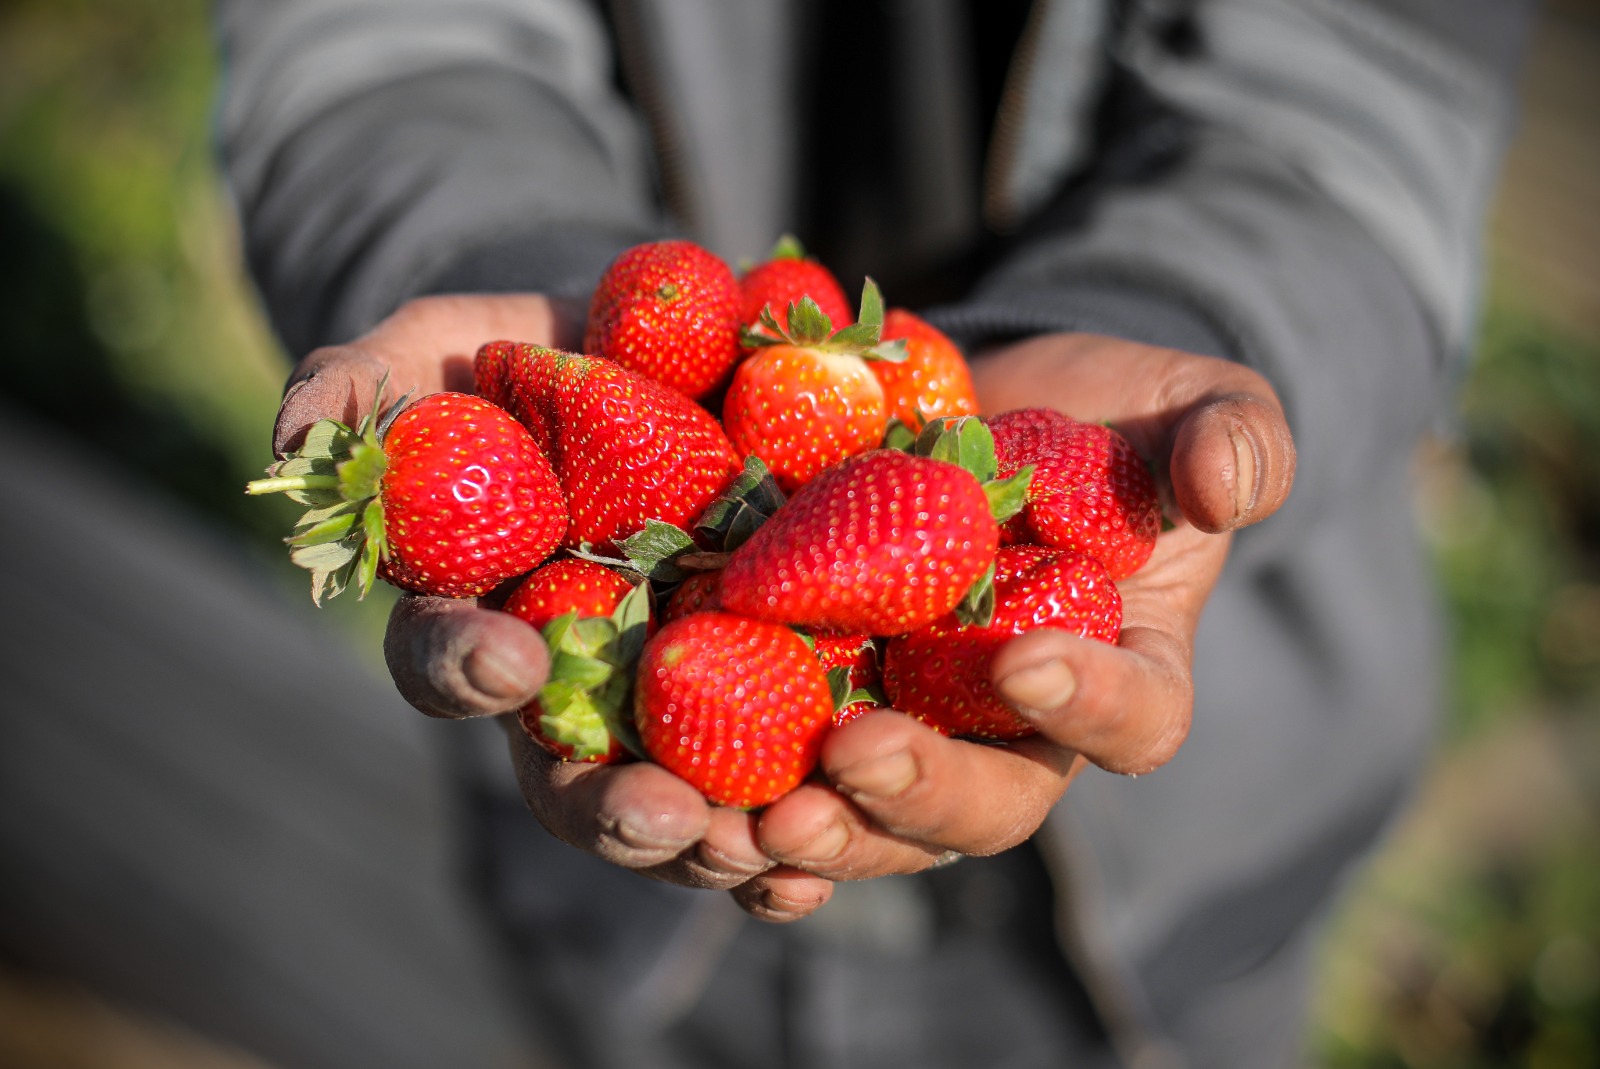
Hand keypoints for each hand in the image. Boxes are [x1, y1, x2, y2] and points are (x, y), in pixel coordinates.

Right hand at [272, 294, 793, 914]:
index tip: (509, 659)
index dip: (466, 667)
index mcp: (476, 617)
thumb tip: (290, 444)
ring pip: (676, 804)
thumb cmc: (518, 367)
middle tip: (660, 816)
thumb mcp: (431, 351)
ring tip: (762, 849)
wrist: (649, 360)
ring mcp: (665, 698)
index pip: (448, 663)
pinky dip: (793, 833)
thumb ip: (358, 383)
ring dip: (711, 842)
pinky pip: (772, 778)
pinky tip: (821, 862)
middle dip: (609, 809)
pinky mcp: (758, 689)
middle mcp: (566, 685)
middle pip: (570, 781)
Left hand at [745, 333, 1295, 913]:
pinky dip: (736, 813)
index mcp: (1123, 673)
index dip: (1091, 704)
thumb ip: (1232, 439)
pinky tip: (681, 810)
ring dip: (816, 832)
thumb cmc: (1110, 420)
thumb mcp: (1190, 406)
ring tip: (746, 823)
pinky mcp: (822, 705)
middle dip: (920, 792)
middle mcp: (1016, 733)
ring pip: (876, 823)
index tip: (1025, 656)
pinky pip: (787, 782)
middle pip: (985, 805)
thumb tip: (1226, 487)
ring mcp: (915, 728)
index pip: (1134, 718)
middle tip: (852, 761)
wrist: (992, 412)